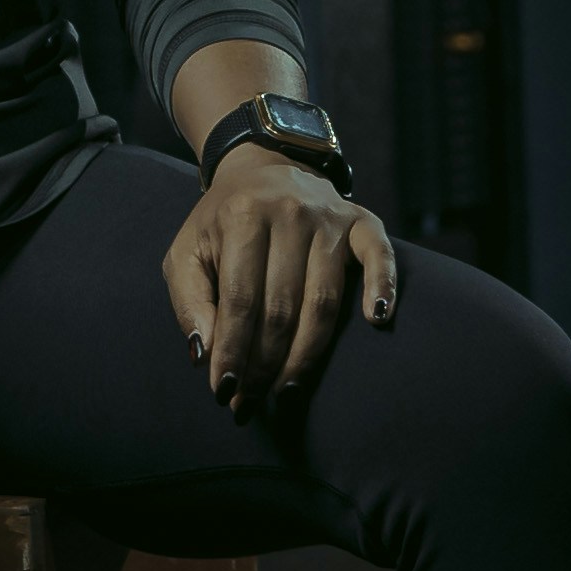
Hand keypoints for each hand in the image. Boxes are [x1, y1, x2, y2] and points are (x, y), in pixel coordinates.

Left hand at [165, 145, 394, 408]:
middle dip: (264, 365)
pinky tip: (377, 321)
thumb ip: (190, 302)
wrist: (262, 166)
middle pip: (282, 307)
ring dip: (307, 355)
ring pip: (324, 300)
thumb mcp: (187, 253)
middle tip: (251, 403)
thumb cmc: (221, 222)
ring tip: (288, 391)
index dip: (233, 351)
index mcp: (241, 217)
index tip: (224, 393)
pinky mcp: (362, 220)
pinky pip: (379, 256)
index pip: (240, 300)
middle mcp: (290, 214)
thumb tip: (206, 355)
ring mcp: (330, 217)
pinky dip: (383, 287)